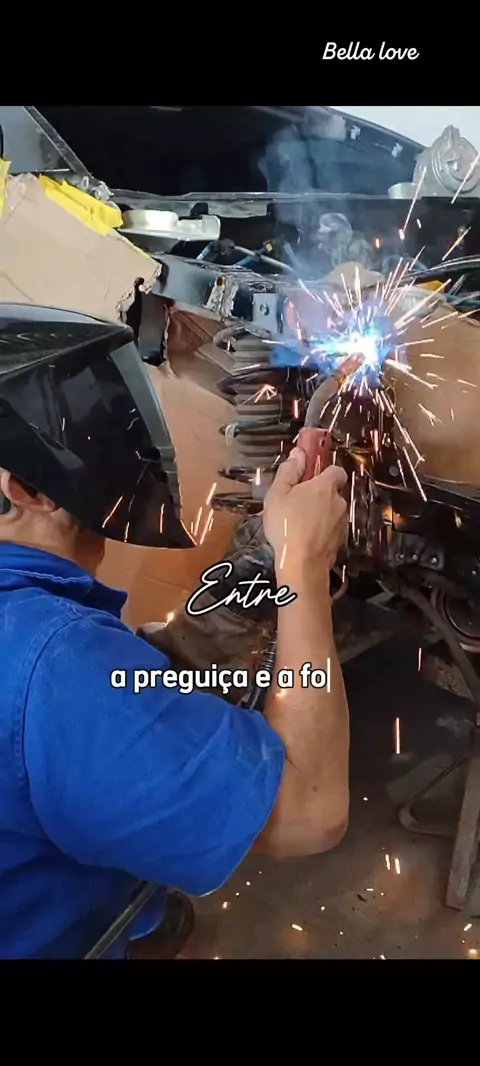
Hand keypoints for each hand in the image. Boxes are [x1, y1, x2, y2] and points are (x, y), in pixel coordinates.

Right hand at [263, 448, 347, 578]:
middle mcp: (339, 502)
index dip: (325, 472)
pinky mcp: (340, 541)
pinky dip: (321, 531)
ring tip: (298, 524)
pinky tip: (305, 539)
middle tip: (296, 504)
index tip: (309, 478)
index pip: (336, 470)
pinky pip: (331, 529)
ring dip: (320, 514)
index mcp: (325, 486)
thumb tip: (299, 453)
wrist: (302, 565)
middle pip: (332, 493)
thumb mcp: (278, 494)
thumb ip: (289, 471)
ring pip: (331, 512)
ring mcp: (342, 523)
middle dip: (318, 496)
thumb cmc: (286, 525)